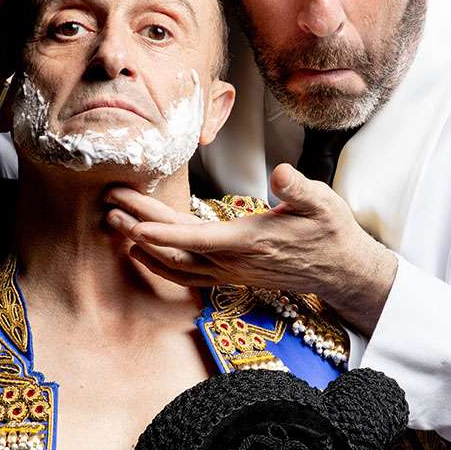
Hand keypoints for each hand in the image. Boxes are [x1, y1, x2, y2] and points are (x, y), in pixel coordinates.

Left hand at [105, 164, 397, 335]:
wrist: (340, 270)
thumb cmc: (330, 233)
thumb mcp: (323, 203)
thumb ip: (300, 189)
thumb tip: (282, 174)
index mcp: (249, 242)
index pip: (196, 239)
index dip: (163, 233)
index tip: (133, 224)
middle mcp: (232, 263)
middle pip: (175, 249)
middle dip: (139, 227)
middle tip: (110, 203)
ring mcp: (229, 273)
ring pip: (174, 267)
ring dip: (142, 246)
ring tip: (115, 223)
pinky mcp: (229, 275)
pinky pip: (184, 273)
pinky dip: (158, 261)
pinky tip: (141, 249)